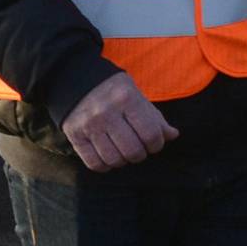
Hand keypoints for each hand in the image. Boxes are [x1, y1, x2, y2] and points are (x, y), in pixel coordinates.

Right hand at [61, 70, 178, 172]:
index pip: (151, 135)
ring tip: (122, 151)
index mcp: (126, 99)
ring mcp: (88, 124)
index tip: (152, 141)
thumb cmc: (114, 92)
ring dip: (123, 160)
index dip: (156, 144)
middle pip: (133, 151)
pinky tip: (108, 155)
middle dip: (140, 154)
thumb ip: (155, 118)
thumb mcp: (137, 97)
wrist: (76, 80)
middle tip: (137, 147)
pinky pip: (94, 163)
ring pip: (114, 160)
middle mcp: (106, 111)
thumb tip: (172, 135)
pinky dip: (105, 165)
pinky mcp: (74, 134)